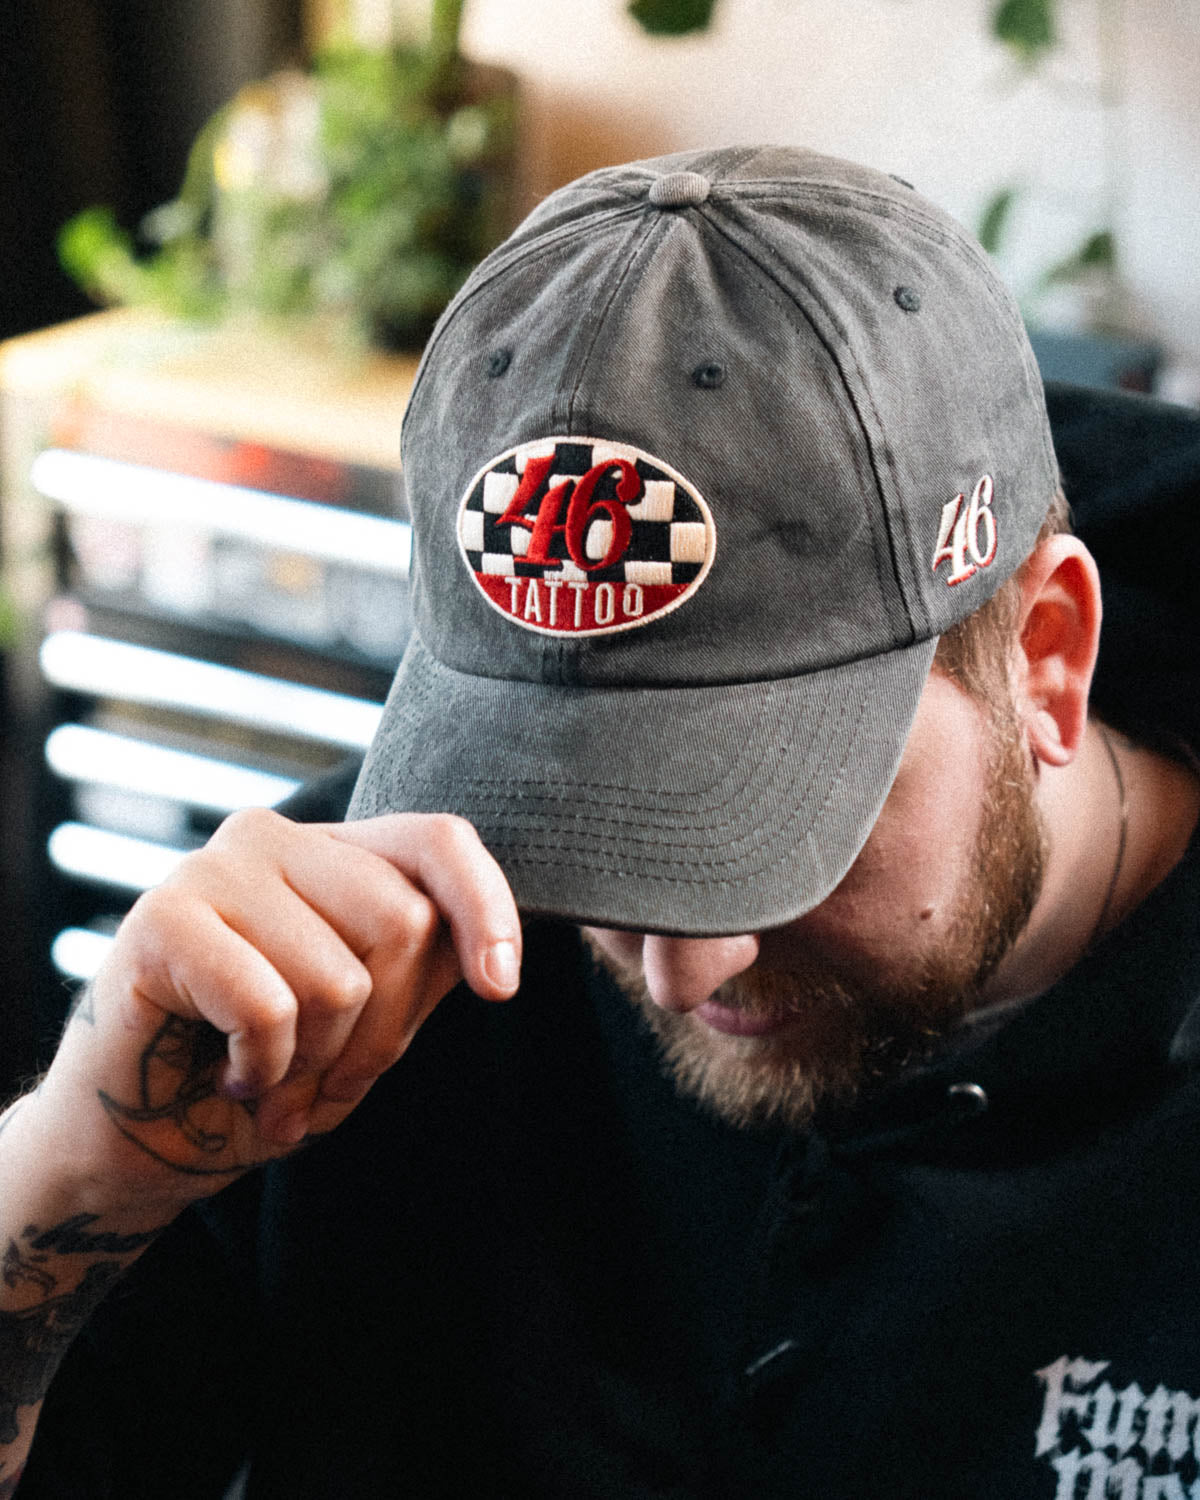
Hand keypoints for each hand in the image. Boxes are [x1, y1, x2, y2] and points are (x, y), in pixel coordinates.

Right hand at [31, 809, 520, 1205]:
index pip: (439, 842)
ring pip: (339, 979)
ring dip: (315, 1067)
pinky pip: (269, 1008)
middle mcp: (279, 840)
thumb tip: (496, 954)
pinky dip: (264, 1071)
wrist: (138, 1143)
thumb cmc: (261, 1076)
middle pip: (403, 921)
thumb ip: (421, 971)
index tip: (499, 988)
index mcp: (334, 854)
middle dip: (381, 1034)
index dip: (486, 907)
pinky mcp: (160, 916)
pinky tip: (230, 1076)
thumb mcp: (367, 1025)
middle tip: (326, 1085)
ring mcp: (215, 868)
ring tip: (272, 1085)